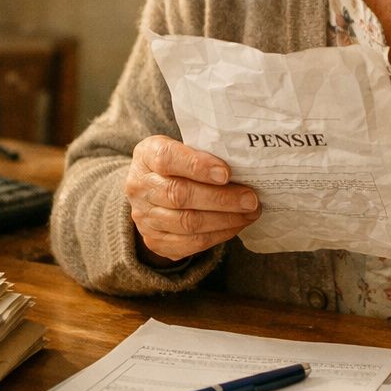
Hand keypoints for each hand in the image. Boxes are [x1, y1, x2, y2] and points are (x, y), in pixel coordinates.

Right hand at [125, 135, 259, 265]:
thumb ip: (203, 152)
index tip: (226, 173)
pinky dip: (218, 235)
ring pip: (187, 223)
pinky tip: (236, 225)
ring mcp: (145, 218)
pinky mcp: (155, 241)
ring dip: (225, 220)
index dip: (197, 166)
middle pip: (179, 195)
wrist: (152, 191)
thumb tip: (242, 165)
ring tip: (250, 213)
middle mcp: (139, 187)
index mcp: (146, 156)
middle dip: (221, 199)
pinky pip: (191, 244)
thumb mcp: (182, 146)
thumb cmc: (178, 164)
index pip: (167, 159)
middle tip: (250, 199)